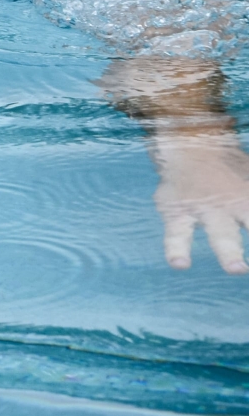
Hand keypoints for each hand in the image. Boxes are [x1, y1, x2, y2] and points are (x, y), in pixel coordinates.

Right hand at [153, 134, 248, 271]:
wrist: (189, 147)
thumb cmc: (231, 169)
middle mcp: (231, 203)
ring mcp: (204, 209)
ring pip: (219, 232)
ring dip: (230, 251)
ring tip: (237, 268)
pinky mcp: (176, 214)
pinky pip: (176, 234)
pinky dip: (176, 249)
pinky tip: (180, 264)